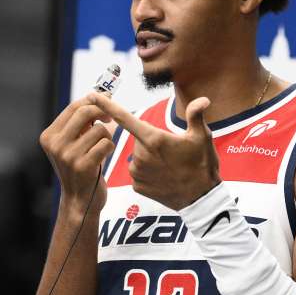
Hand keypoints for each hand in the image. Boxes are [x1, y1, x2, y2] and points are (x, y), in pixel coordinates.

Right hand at [39, 95, 116, 218]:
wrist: (78, 200)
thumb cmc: (79, 168)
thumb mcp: (70, 145)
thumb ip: (78, 124)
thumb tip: (96, 96)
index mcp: (49, 136)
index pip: (73, 107)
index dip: (93, 100)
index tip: (106, 99)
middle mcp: (55, 144)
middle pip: (85, 113)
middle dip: (102, 112)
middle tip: (110, 118)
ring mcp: (68, 156)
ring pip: (99, 129)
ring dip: (106, 136)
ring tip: (101, 148)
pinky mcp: (83, 166)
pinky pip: (106, 143)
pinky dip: (109, 148)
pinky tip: (103, 158)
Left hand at [89, 94, 219, 209]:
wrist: (200, 199)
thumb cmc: (203, 165)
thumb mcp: (202, 137)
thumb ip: (196, 115)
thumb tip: (204, 99)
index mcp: (153, 138)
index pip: (125, 118)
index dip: (107, 105)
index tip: (91, 95)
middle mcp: (141, 155)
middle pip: (139, 139)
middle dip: (151, 142)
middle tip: (172, 152)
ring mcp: (137, 172)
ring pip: (138, 156)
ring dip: (150, 158)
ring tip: (169, 166)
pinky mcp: (137, 186)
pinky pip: (138, 173)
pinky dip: (149, 173)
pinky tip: (163, 178)